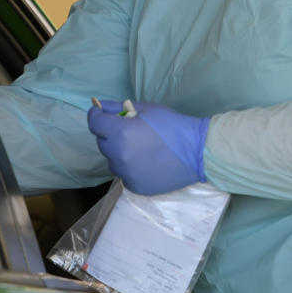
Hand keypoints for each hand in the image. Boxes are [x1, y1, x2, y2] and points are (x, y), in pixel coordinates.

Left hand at [87, 99, 209, 195]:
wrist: (197, 152)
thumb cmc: (172, 125)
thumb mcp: (145, 109)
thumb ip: (118, 107)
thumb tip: (99, 106)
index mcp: (121, 132)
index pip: (94, 123)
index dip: (96, 115)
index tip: (100, 113)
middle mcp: (119, 154)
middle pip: (102, 142)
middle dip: (110, 134)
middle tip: (128, 130)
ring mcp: (126, 173)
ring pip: (112, 160)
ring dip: (119, 152)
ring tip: (139, 148)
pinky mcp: (135, 186)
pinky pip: (123, 174)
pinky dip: (129, 167)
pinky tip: (145, 162)